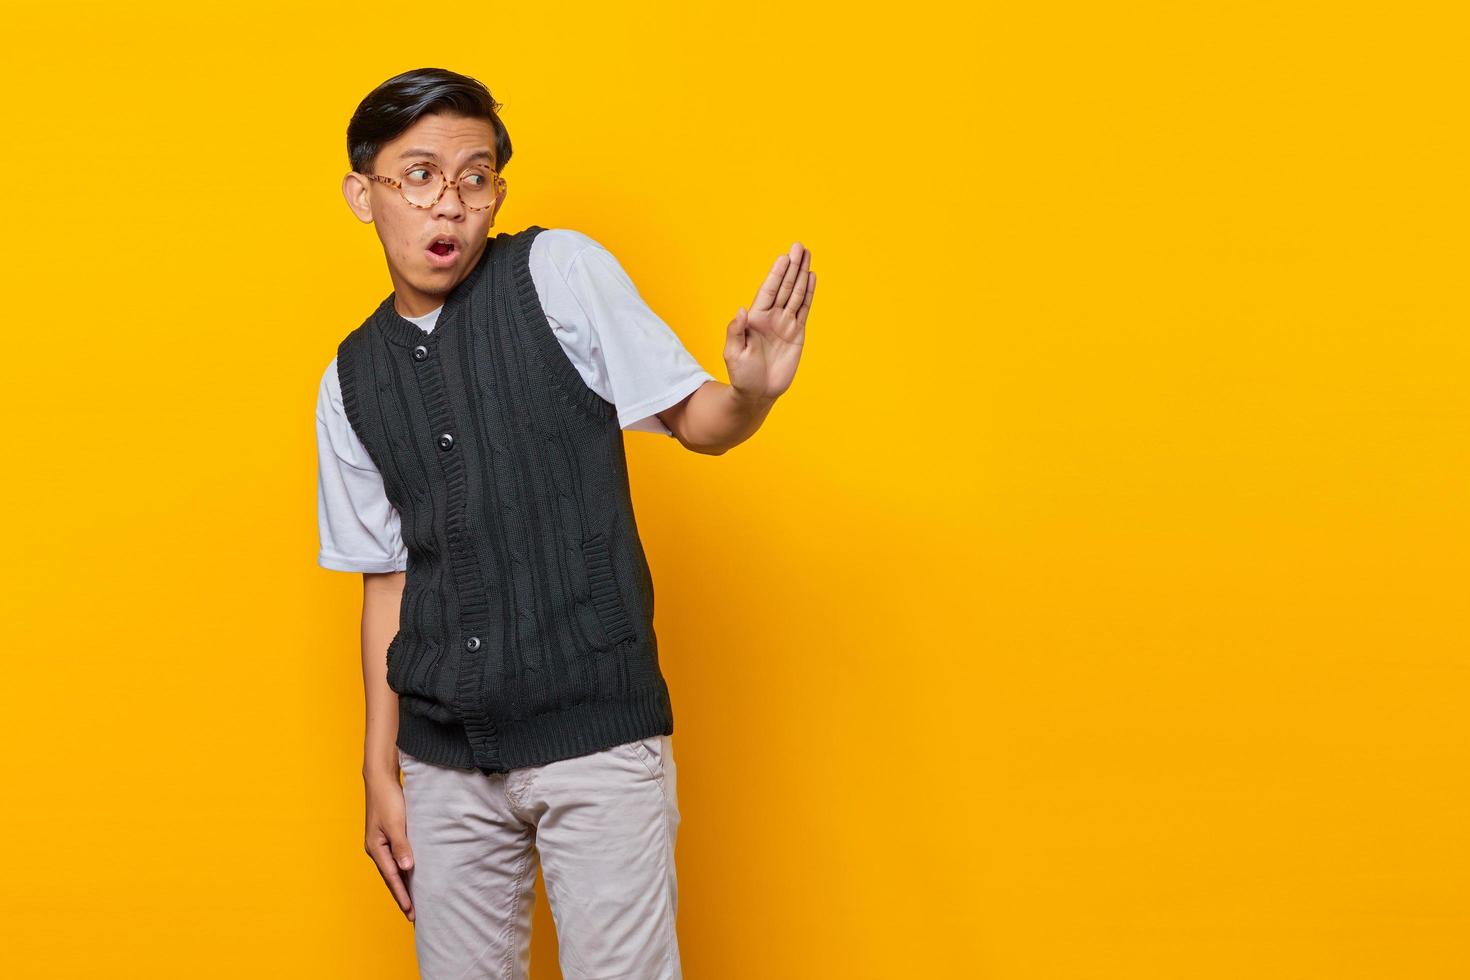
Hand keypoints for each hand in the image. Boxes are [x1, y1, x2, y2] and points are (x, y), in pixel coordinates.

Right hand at [365, 772, 415, 921]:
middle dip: (402, 896)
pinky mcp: (387, 836)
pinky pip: (395, 859)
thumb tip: (406, 869)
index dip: (402, 895)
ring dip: (402, 885)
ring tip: (413, 901)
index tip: (411, 912)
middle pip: (391, 878)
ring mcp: (380, 843)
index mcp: (375, 848)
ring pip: (393, 870)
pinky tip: (410, 875)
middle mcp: (376, 849)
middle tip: (413, 915)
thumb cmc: (388, 799)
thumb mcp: (396, 823)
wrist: (381, 779)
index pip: (392, 878)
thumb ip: (401, 846)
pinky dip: (402, 870)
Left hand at [725, 241, 813, 402]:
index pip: (768, 290)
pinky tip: (811, 278)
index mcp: (754, 318)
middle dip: (792, 266)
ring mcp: (785, 324)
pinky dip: (808, 294)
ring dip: (802, 275)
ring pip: (795, 294)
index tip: (784, 257)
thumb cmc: (742, 375)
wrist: (757, 393)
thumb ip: (735, 331)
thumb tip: (741, 310)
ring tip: (807, 255)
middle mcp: (771, 317)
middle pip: (784, 286)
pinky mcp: (797, 333)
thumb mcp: (732, 353)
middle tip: (799, 246)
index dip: (777, 274)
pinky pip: (804, 309)